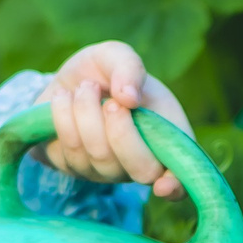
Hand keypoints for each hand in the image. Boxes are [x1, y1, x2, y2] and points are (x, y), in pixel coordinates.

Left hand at [38, 41, 189, 198]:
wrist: (65, 80)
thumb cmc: (106, 72)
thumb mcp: (118, 56)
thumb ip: (129, 67)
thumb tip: (128, 97)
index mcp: (165, 139)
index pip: (180, 177)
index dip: (176, 185)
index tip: (164, 185)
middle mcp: (138, 164)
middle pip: (140, 170)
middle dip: (122, 131)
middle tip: (111, 100)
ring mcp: (105, 172)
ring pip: (99, 156)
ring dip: (87, 112)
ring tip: (85, 88)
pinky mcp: (72, 169)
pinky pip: (68, 152)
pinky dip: (63, 116)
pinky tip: (64, 99)